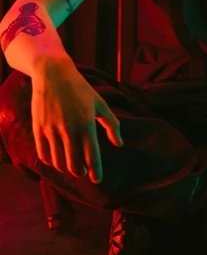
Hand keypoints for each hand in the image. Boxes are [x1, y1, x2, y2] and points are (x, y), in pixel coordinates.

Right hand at [31, 60, 123, 183]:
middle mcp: (69, 128)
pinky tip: (56, 160)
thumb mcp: (100, 103)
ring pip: (58, 162)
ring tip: (71, 167)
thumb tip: (119, 144)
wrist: (53, 73)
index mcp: (87, 123)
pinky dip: (50, 162)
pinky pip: (43, 154)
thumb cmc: (80, 89)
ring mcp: (52, 129)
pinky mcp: (38, 128)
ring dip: (66, 169)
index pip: (92, 156)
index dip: (95, 171)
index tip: (98, 180)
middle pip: (74, 164)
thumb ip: (111, 124)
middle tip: (83, 172)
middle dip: (80, 172)